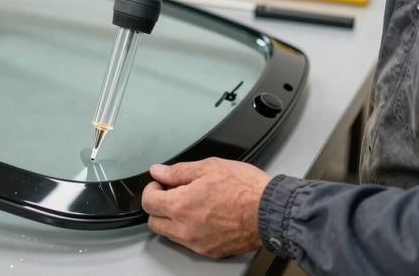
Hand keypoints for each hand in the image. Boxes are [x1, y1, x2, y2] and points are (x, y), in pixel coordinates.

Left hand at [141, 157, 270, 257]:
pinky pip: (189, 242)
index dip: (152, 189)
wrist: (270, 211)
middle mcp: (185, 228)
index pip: (148, 202)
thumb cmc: (245, 188)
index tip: (161, 183)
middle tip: (174, 193)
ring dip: (173, 219)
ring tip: (192, 203)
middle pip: (154, 221)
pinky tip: (204, 215)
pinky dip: (189, 229)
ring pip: (170, 233)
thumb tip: (159, 171)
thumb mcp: (209, 167)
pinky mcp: (209, 251)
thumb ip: (178, 171)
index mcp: (182, 205)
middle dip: (159, 206)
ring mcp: (197, 242)